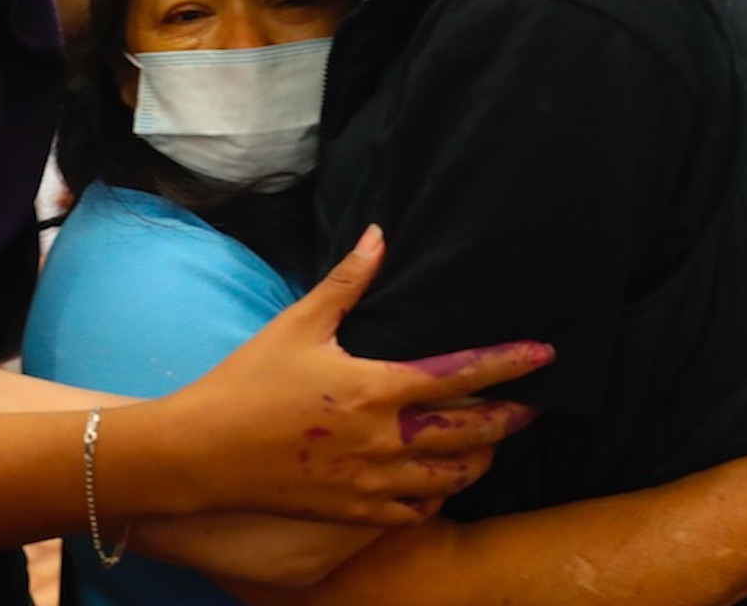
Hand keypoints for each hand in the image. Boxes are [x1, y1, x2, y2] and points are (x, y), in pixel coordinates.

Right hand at [150, 226, 550, 526]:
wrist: (201, 451)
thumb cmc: (247, 382)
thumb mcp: (299, 323)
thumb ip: (347, 282)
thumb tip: (378, 234)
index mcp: (376, 388)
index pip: (462, 375)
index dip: (510, 364)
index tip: (545, 355)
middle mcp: (384, 440)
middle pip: (471, 432)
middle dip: (510, 418)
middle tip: (532, 406)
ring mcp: (372, 482)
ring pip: (451, 477)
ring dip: (480, 459)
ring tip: (492, 444)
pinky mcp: (353, 512)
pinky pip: (414, 511)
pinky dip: (436, 497)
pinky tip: (439, 484)